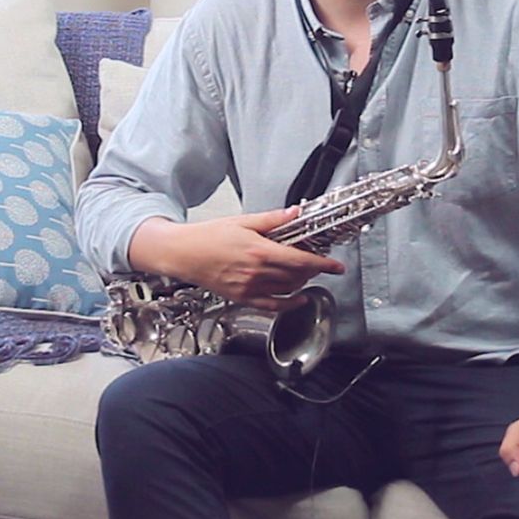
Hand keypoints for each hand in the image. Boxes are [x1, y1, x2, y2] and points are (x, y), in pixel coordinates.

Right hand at [129, 207, 344, 311]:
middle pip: (297, 276)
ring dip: (302, 283)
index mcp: (259, 251)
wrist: (182, 253)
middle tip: (321, 262)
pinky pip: (272, 306)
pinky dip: (289, 304)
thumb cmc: (209, 236)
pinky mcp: (241, 298)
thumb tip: (296, 213)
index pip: (300, 260)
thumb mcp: (243, 221)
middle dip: (314, 270)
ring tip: (307, 273)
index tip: (336, 266)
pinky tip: (299, 299)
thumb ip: (273, 220)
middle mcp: (256, 272)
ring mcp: (249, 288)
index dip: (323, 264)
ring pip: (288, 290)